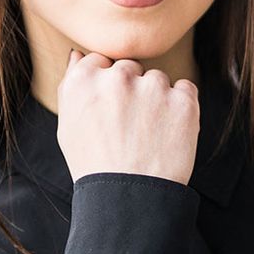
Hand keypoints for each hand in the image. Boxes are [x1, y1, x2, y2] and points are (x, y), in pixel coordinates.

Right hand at [57, 47, 198, 184]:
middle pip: (131, 68)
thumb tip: (79, 54)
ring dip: (158, 99)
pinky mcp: (183, 100)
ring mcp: (152, 87)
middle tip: (131, 128)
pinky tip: (169, 133)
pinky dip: (182, 108)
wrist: (130, 199)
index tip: (112, 110)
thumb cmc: (95, 165)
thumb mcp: (67, 126)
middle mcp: (117, 77)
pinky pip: (186, 90)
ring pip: (158, 79)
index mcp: (84, 80)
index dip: (108, 87)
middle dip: (133, 91)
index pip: (102, 61)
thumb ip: (72, 84)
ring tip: (149, 136)